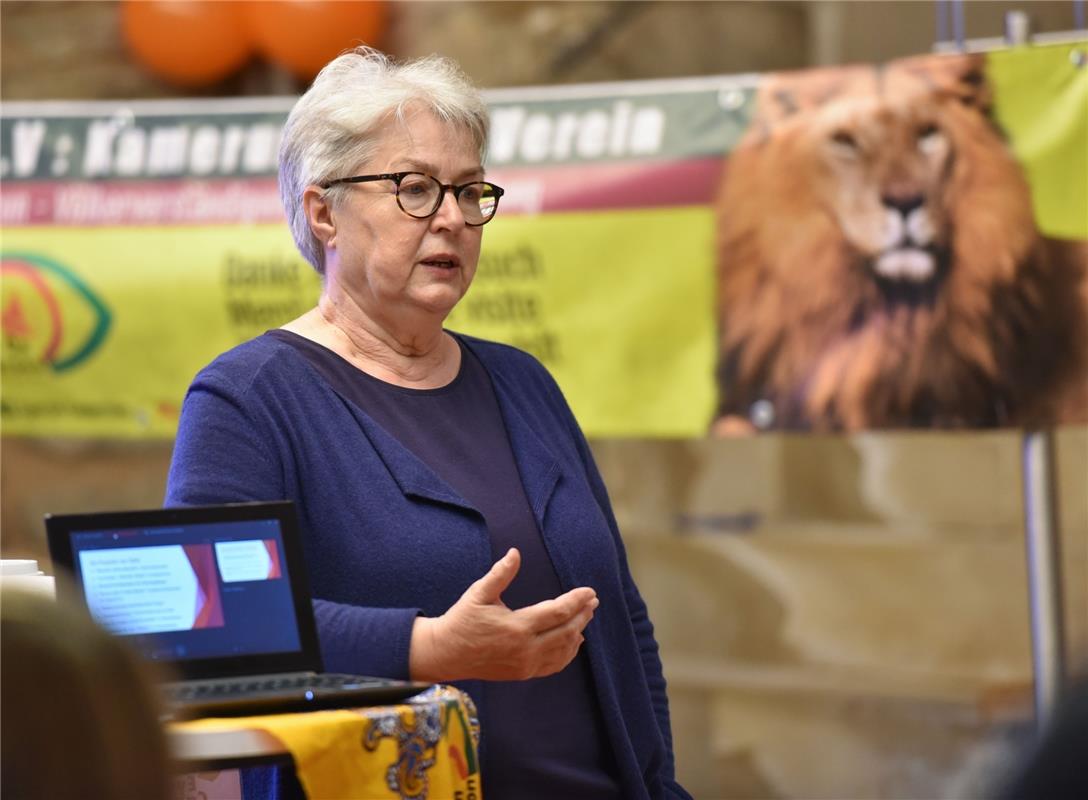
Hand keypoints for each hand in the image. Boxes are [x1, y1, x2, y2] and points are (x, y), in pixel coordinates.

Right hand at [409, 548, 597, 681]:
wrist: (446, 653)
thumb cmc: (462, 620)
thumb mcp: (479, 593)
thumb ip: (500, 573)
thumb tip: (515, 553)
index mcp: (517, 626)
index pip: (558, 613)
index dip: (577, 601)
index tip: (590, 591)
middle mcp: (525, 648)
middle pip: (566, 631)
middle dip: (582, 615)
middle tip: (592, 601)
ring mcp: (525, 664)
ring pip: (563, 650)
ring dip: (578, 632)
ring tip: (586, 616)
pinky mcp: (523, 673)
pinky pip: (554, 665)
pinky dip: (568, 653)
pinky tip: (573, 641)